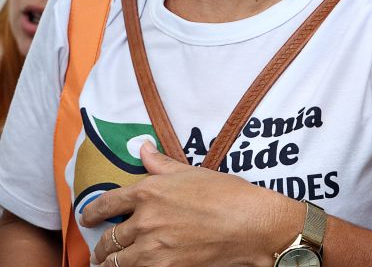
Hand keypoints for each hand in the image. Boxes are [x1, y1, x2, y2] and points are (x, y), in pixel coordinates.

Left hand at [82, 141, 302, 266]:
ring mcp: (152, 248)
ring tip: (112, 265)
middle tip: (103, 251)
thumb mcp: (193, 173)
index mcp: (149, 191)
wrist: (251, 224)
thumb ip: (162, 165)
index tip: (88, 218)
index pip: (106, 203)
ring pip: (116, 263)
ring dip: (112, 264)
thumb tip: (143, 149)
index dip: (92, 213)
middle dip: (102, 248)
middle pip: (109, 240)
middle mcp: (145, 220)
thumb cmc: (228, 195)